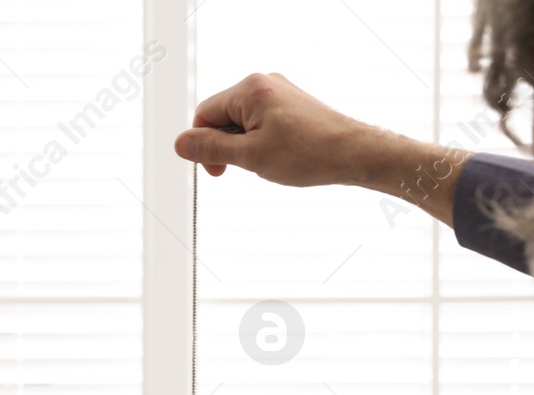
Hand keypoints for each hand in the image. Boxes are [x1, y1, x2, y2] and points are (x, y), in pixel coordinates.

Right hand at [176, 72, 436, 189]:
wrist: (354, 153)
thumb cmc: (307, 154)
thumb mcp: (249, 156)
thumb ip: (211, 148)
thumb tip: (180, 144)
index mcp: (249, 89)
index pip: (204, 115)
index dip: (204, 147)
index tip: (219, 173)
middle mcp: (263, 82)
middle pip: (221, 116)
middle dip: (226, 146)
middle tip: (243, 170)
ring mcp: (279, 92)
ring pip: (241, 122)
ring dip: (244, 146)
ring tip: (267, 163)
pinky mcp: (290, 103)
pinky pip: (260, 122)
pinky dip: (260, 142)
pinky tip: (278, 157)